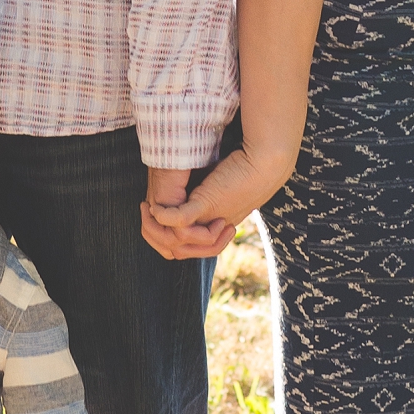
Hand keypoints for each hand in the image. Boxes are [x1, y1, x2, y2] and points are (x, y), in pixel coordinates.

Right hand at [139, 147, 288, 261]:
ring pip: (175, 239)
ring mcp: (209, 219)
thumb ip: (207, 197)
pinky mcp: (207, 205)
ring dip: (156, 226)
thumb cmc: (246, 170)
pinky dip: (164, 217)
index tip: (155, 215)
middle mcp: (212, 230)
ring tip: (148, 208)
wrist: (266, 163)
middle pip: (176, 250)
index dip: (165, 238)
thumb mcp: (221, 188)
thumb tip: (192, 193)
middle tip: (147, 211)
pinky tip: (154, 207)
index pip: (184, 249)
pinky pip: (178, 221)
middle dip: (155, 234)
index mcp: (215, 228)